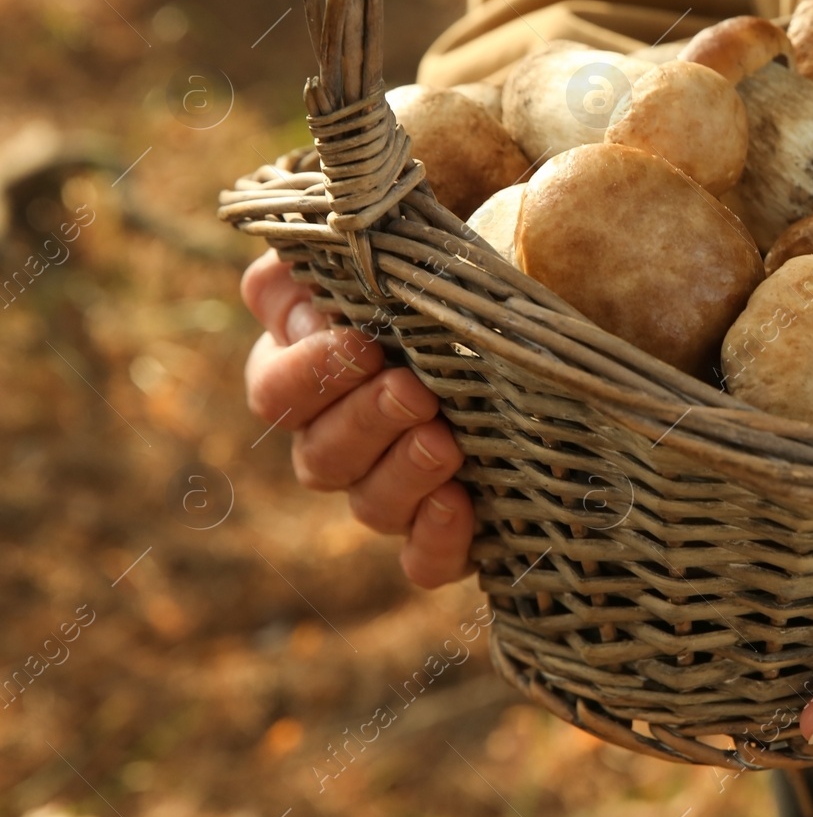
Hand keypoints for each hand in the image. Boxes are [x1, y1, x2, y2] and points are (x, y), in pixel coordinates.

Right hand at [240, 249, 472, 586]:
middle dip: (363, 421)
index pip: (276, 388)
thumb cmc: (452, 286)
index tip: (361, 341)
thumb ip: (344, 254)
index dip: (308, 371)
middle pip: (318, 454)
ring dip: (402, 473)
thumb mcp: (402, 254)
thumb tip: (317, 262)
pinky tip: (459, 506)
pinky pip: (423, 561)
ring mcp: (392, 490)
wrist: (532, 332)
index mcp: (314, 375)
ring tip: (445, 441)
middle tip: (413, 389)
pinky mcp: (445, 533)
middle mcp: (342, 441)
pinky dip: (435, 541)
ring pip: (368, 505)